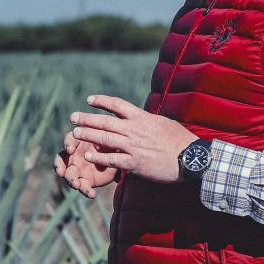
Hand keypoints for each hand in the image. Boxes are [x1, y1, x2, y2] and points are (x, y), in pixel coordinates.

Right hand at [54, 126, 118, 199]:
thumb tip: (107, 129)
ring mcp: (78, 169)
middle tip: (61, 172)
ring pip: (68, 175)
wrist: (119, 157)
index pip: (69, 140)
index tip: (69, 149)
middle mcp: (74, 155)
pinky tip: (92, 194)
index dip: (67, 144)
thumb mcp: (110, 136)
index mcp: (79, 140)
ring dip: (70, 180)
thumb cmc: (112, 142)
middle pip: (61, 160)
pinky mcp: (84, 180)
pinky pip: (82, 186)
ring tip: (76, 185)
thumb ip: (105, 134)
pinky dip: (85, 191)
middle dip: (59, 166)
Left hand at [67, 94, 196, 184]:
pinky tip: (88, 156)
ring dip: (88, 135)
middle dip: (87, 119)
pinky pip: (112, 159)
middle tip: (73, 117)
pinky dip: (98, 158)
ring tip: (74, 134)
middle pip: (105, 122)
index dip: (101, 102)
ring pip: (104, 139)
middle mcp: (134, 130)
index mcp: (141, 117)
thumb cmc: (180, 140)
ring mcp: (133, 147)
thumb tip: (139, 116)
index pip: (117, 105)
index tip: (89, 100)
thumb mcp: (163, 122)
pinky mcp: (135, 164)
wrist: (190, 158)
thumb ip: (147, 120)